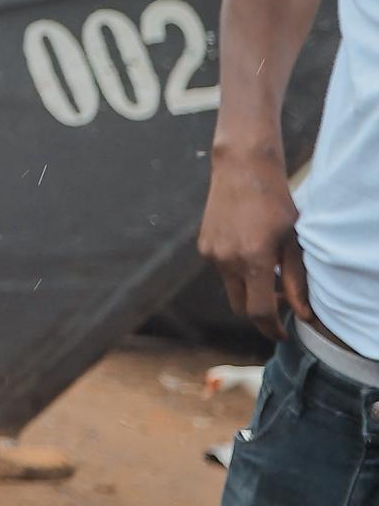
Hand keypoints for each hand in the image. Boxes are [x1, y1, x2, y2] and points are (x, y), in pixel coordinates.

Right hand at [200, 145, 309, 341]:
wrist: (241, 170)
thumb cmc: (275, 204)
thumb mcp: (294, 242)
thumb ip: (298, 281)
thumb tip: (303, 315)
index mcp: (253, 259)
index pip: (259, 311)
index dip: (271, 328)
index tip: (282, 335)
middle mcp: (227, 260)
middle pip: (240, 307)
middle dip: (259, 315)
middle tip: (281, 308)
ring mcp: (212, 253)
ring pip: (231, 288)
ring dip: (249, 290)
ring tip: (269, 272)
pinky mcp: (204, 245)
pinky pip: (221, 271)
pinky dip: (238, 273)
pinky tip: (250, 252)